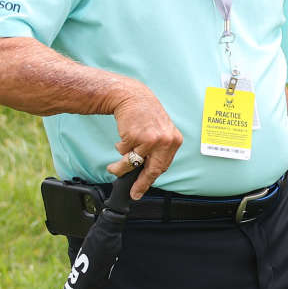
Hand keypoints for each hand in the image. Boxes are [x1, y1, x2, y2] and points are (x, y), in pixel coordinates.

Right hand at [105, 84, 181, 199]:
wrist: (132, 96)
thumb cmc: (145, 114)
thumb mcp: (161, 130)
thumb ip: (159, 149)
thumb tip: (151, 171)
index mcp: (174, 140)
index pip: (163, 166)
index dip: (151, 178)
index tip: (143, 188)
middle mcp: (165, 141)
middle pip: (153, 170)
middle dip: (141, 183)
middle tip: (134, 192)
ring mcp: (150, 140)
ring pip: (133, 163)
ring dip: (121, 167)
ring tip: (113, 167)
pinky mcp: (135, 137)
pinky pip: (124, 151)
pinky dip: (120, 148)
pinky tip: (123, 138)